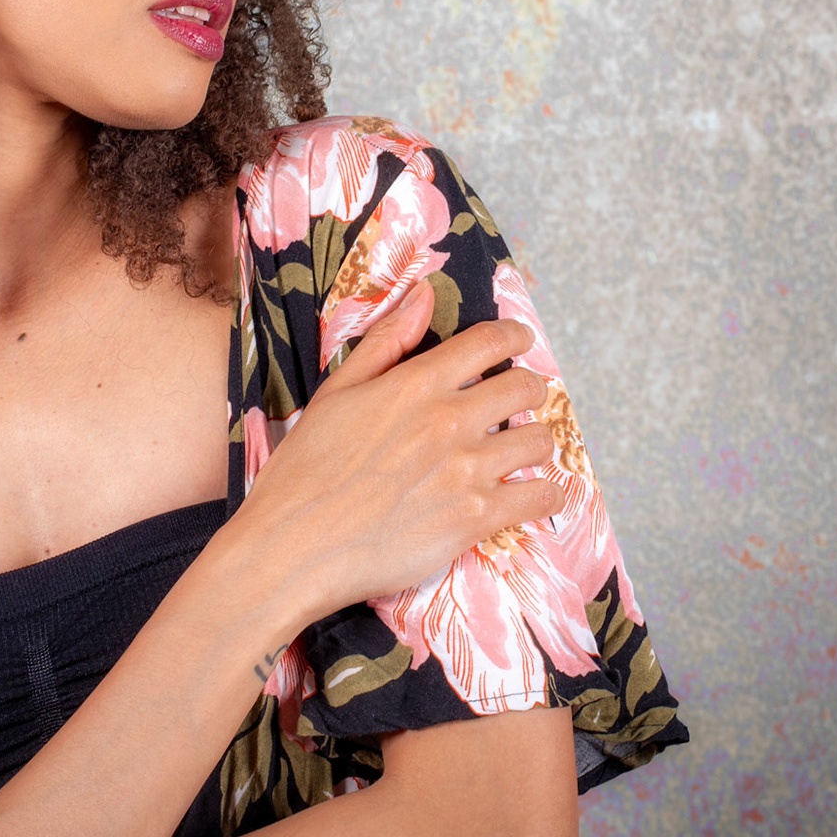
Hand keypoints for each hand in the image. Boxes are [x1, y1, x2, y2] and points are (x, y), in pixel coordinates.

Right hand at [232, 277, 564, 625]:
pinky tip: (527, 493)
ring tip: (516, 451)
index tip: (519, 342)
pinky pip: (541, 496)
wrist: (294, 544)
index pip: (490, 342)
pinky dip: (542, 492)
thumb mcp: (336, 391)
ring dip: (533, 441)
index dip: (514, 337)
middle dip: (527, 390)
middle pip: (526, 388)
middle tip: (517, 401)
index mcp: (415, 384)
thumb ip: (386, 341)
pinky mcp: (475, 520)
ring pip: (539, 441)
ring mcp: (466, 472)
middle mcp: (449, 421)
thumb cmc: (305, 468)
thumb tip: (423, 293)